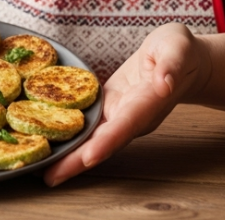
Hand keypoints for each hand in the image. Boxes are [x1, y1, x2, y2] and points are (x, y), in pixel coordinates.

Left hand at [43, 23, 211, 186]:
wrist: (181, 62)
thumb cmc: (178, 51)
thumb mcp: (177, 47)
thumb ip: (172, 64)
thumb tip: (163, 83)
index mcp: (149, 101)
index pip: (126, 124)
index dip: (107, 142)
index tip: (88, 157)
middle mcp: (132, 117)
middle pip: (104, 143)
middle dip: (79, 161)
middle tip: (51, 177)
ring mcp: (120, 116)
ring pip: (94, 140)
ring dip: (71, 157)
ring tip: (43, 170)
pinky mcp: (109, 110)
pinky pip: (90, 128)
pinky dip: (71, 139)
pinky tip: (51, 147)